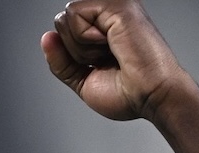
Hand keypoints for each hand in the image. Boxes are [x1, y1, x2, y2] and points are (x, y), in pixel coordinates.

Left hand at [40, 0, 190, 121]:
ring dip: (80, 47)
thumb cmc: (129, 94)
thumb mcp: (83, 80)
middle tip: (105, 61)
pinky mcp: (116, 5)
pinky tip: (110, 45)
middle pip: (61, 22)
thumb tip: (46, 37)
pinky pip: (74, 14)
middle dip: (74, 51)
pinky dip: (84, 39)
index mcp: (104, 28)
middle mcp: (109, 13)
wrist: (153, 97)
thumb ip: (61, 61)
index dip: (70, 54)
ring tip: (110, 54)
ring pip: (65, 18)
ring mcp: (114, 5)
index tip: (100, 66)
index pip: (64, 30)